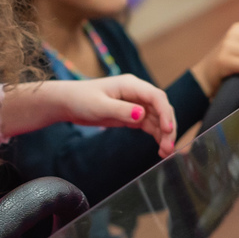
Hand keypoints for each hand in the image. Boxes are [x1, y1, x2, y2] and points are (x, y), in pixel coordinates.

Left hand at [56, 75, 176, 156]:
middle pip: (161, 108)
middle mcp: (137, 93)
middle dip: (168, 127)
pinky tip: (160, 148)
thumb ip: (121, 110)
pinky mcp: (132, 115)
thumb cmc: (81, 100)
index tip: (167, 130)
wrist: (69, 103)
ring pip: (158, 119)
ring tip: (166, 153)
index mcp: (131, 85)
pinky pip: (150, 125)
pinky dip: (156, 136)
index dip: (165, 112)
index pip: (156, 97)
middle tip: (169, 147)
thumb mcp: (100, 106)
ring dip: (164, 134)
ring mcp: (136, 104)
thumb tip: (142, 115)